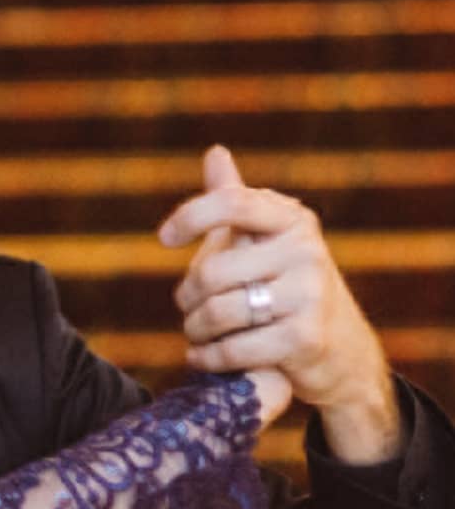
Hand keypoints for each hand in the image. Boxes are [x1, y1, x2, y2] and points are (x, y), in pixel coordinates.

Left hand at [158, 145, 401, 465]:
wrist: (344, 350)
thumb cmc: (287, 284)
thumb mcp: (267, 239)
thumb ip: (236, 198)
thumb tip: (215, 152)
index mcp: (292, 219)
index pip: (232, 203)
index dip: (190, 216)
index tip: (164, 238)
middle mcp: (306, 251)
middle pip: (211, 271)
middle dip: (187, 295)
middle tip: (187, 306)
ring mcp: (310, 295)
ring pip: (218, 312)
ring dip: (195, 328)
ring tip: (195, 332)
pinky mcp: (306, 339)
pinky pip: (233, 348)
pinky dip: (208, 356)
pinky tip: (200, 355)